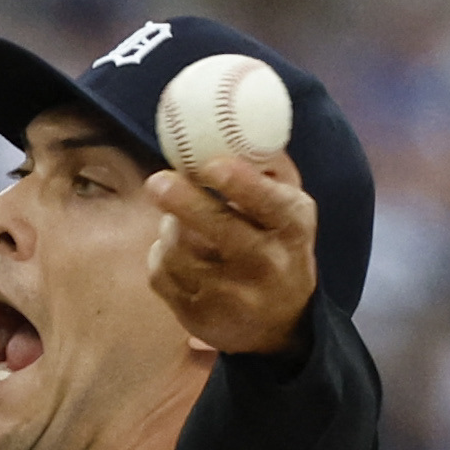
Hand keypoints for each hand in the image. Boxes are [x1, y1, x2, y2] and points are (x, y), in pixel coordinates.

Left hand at [145, 153, 317, 357]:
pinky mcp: (200, 317)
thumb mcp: (289, 207)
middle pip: (219, 229)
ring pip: (180, 249)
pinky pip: (161, 275)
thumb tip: (232, 127)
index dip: (239, 182)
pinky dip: (159, 256)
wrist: (281, 323)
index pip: (268, 203)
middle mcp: (267, 264)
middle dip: (183, 202)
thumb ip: (267, 168)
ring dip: (170, 228)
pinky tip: (176, 253)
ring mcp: (233, 296)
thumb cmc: (278, 245)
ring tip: (179, 222)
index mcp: (292, 228)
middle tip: (157, 182)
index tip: (211, 165)